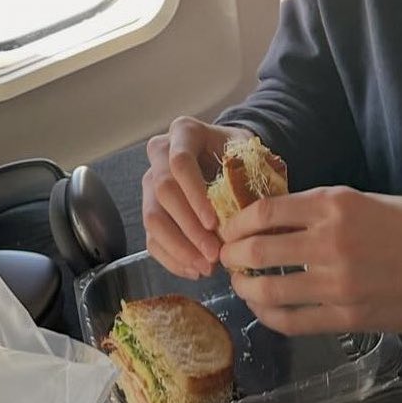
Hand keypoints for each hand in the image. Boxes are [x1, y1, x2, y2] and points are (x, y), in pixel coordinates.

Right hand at [142, 116, 252, 278]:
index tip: (214, 222)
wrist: (227, 156)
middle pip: (163, 192)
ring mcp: (151, 184)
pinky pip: (152, 239)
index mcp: (184, 132)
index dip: (194, 194)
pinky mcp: (151, 210)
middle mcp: (160, 155)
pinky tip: (195, 270)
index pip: (180, 162)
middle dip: (188, 227)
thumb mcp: (248, 152)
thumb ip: (248, 171)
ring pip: (152, 219)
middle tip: (214, 253)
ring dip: (179, 248)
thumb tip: (250, 209)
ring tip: (206, 268)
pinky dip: (173, 258)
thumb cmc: (239, 153)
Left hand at [219, 186, 401, 334]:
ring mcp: (338, 284)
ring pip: (268, 291)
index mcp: (336, 204)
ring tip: (243, 285)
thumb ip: (325, 208)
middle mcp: (331, 242)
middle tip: (227, 258)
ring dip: (246, 289)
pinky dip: (270, 316)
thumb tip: (280, 217)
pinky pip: (293, 322)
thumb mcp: (370, 198)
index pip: (266, 212)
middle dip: (232, 255)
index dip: (237, 222)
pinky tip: (267, 309)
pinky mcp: (348, 319)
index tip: (229, 229)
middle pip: (258, 250)